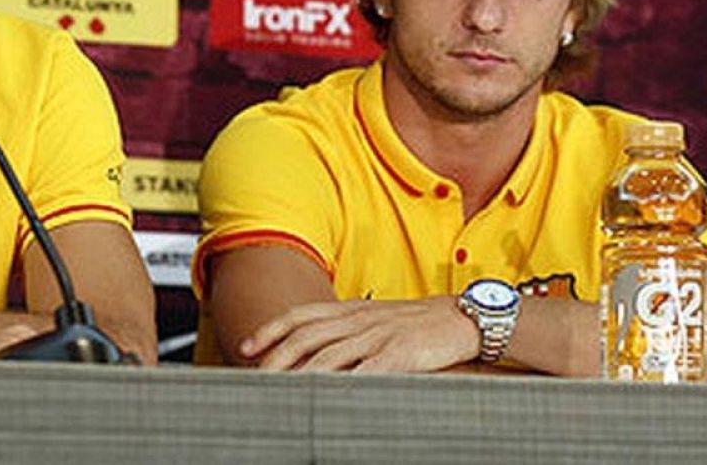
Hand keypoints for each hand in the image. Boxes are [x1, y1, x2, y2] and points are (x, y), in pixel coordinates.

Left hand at [240, 297, 479, 371]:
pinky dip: (345, 384)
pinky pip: (366, 371)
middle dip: (276, 357)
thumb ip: (344, 332)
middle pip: (306, 337)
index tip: (246, 346)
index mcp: (350, 309)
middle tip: (255, 376)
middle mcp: (358, 320)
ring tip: (280, 391)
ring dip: (300, 375)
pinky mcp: (399, 355)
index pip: (301, 316)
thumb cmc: (415, 324)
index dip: (270, 330)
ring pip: (329, 356)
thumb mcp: (374, 320)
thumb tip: (312, 353)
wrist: (460, 318)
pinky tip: (329, 397)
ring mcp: (377, 336)